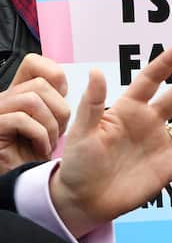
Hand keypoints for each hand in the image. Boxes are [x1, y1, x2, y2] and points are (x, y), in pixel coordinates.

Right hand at [0, 54, 70, 171]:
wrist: (28, 179)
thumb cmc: (41, 150)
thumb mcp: (55, 118)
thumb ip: (60, 97)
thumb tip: (92, 77)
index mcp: (22, 91)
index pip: (33, 62)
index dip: (53, 73)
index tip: (64, 95)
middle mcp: (8, 98)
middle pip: (40, 84)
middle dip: (59, 109)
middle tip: (59, 130)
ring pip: (31, 100)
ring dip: (49, 124)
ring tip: (50, 140)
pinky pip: (21, 119)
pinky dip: (39, 135)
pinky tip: (41, 147)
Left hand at [48, 43, 171, 238]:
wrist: (83, 200)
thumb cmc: (77, 164)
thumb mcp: (81, 133)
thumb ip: (92, 105)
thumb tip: (96, 72)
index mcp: (128, 110)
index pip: (149, 81)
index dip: (165, 64)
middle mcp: (149, 123)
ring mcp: (161, 145)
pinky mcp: (168, 169)